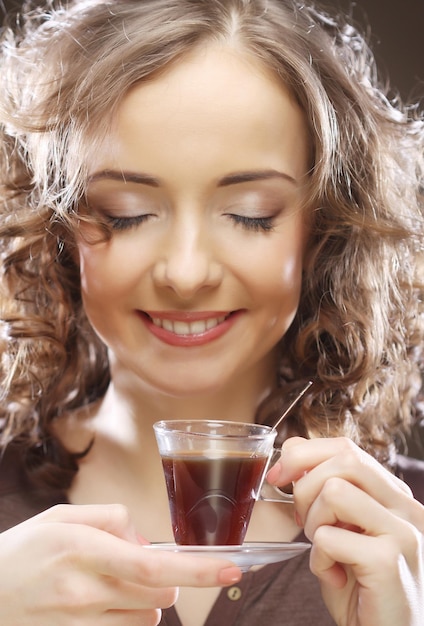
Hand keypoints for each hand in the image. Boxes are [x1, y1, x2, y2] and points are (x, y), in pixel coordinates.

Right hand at [0, 503, 240, 624]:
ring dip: (144, 598)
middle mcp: (86, 593)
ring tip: (108, 585)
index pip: (154, 564)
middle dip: (164, 576)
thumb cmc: (21, 553)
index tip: (233, 568)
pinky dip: (127, 618)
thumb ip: (111, 519)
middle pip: (160, 592)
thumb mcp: (61, 517)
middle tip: (133, 563)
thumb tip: (144, 540)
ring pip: (148, 616)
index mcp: (84, 551)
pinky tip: (98, 605)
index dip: (198, 569)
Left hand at [267, 437, 423, 625]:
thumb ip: (328, 493)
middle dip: (306, 485)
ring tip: (325, 550)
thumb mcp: (344, 531)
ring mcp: (403, 532)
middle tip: (302, 521)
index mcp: (395, 496)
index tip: (279, 476)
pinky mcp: (389, 561)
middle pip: (345, 459)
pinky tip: (334, 577)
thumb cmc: (362, 588)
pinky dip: (318, 558)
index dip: (304, 454)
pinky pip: (329, 537)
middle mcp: (407, 507)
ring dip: (314, 522)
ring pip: (334, 491)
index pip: (347, 449)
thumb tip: (291, 455)